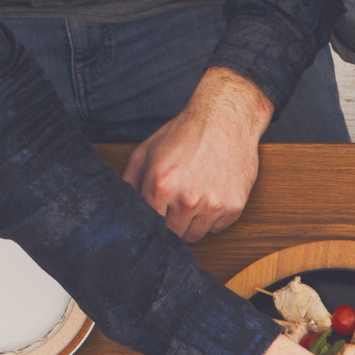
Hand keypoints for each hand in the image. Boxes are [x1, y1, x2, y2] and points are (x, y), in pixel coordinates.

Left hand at [123, 68, 271, 242]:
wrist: (226, 119)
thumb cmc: (186, 133)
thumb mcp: (148, 150)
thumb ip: (131, 180)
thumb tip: (121, 204)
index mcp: (161, 184)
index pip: (150, 223)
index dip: (151, 221)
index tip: (155, 216)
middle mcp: (187, 198)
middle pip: (173, 234)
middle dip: (171, 223)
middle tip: (174, 207)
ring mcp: (213, 205)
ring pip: (195, 235)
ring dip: (192, 223)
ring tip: (193, 200)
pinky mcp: (234, 207)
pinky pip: (217, 228)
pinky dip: (213, 218)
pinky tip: (211, 196)